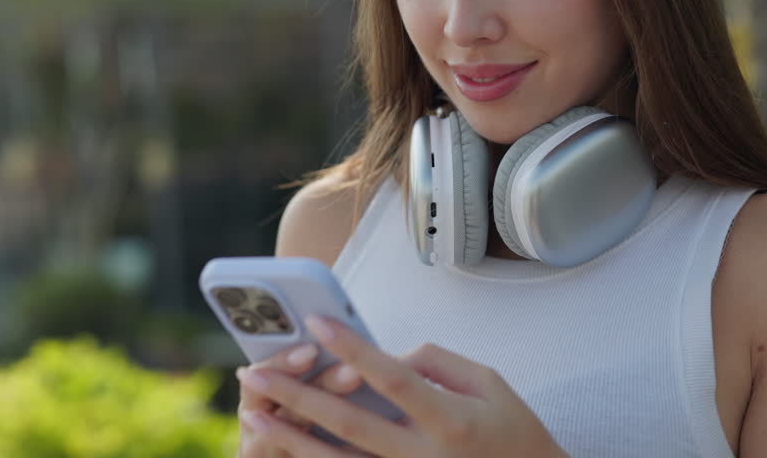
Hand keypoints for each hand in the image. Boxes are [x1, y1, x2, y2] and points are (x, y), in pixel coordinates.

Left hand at [238, 316, 566, 457]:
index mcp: (450, 421)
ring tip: (252, 417)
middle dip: (297, 396)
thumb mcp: (488, 383)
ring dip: (290, 440)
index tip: (316, 322)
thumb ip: (435, 362)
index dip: (352, 348)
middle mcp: (424, 457)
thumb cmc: (514, 432)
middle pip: (349, 425)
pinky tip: (282, 453)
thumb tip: (385, 355)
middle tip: (254, 373)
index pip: (391, 378)